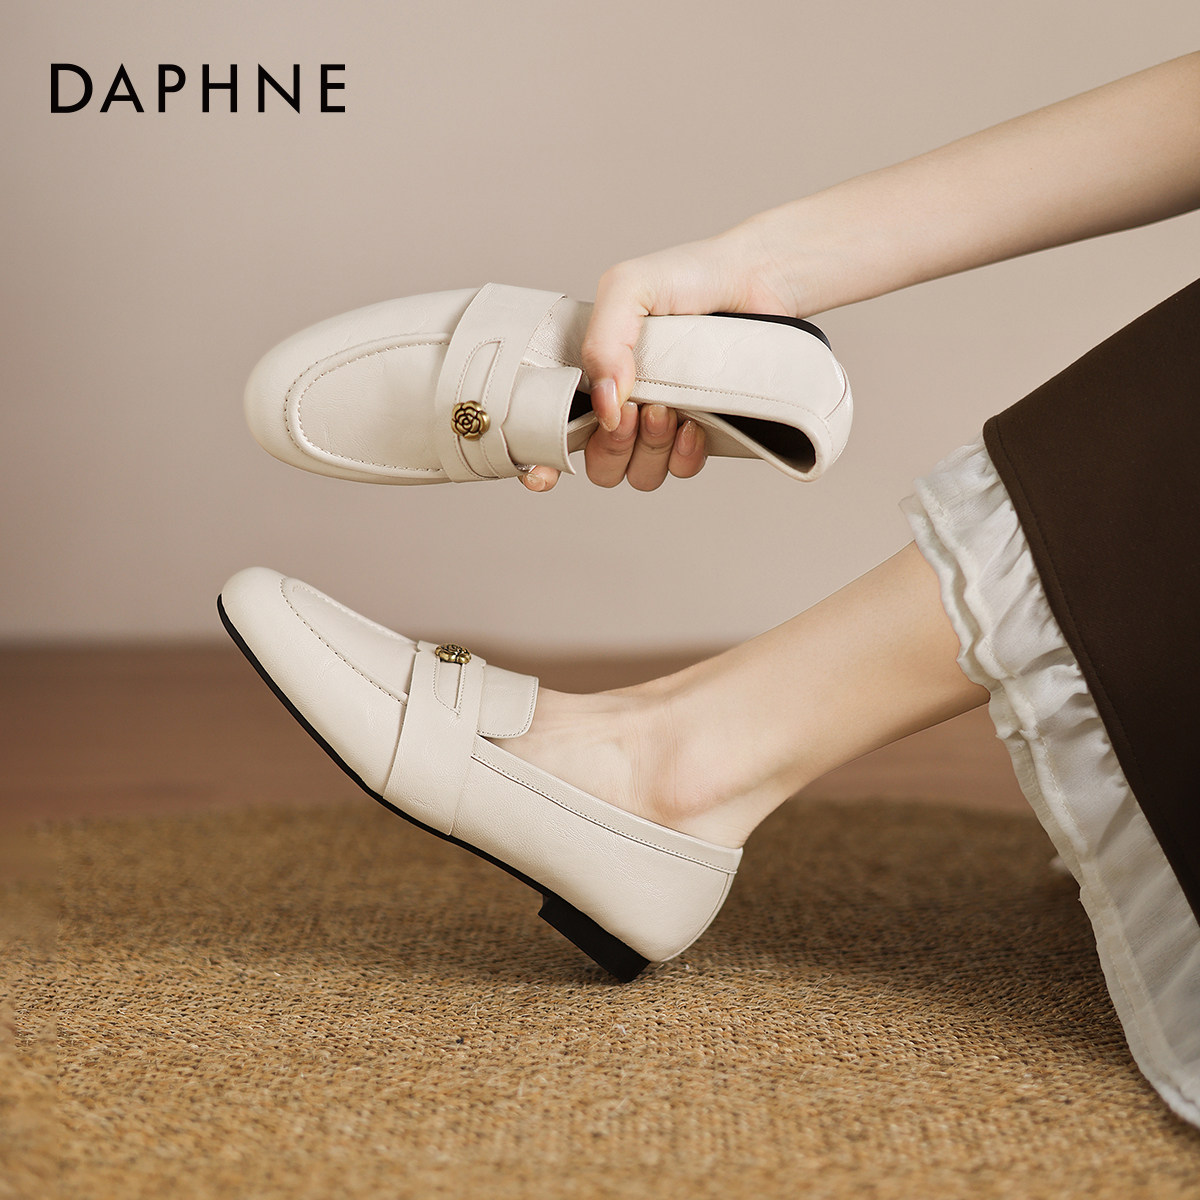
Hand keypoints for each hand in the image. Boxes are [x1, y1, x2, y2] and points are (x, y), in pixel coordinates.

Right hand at [520, 230, 793, 491]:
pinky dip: (684, 453)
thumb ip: (603, 343)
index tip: (541, 474)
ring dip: (649, 449)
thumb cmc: (688, 276)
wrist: (758, 279)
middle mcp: (622, 405)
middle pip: (597, 464)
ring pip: (638, 475)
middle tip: (635, 410)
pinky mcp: (701, 434)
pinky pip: (680, 470)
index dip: (542, 461)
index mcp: (593, 374)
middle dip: (611, 448)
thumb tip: (606, 409)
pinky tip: (695, 422)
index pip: (553, 430)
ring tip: (668, 408)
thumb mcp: (628, 289)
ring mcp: (661, 424)